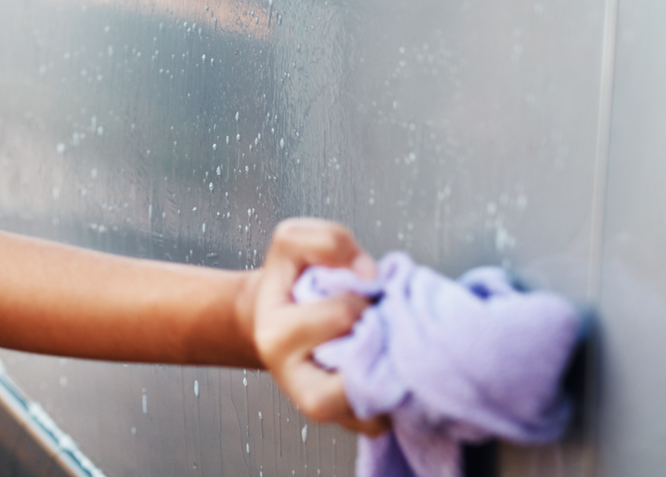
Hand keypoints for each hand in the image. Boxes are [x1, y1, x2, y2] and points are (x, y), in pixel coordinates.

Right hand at [239, 218, 388, 437]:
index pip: (344, 314)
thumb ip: (326, 240)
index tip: (356, 290)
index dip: (360, 295)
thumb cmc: (289, 282)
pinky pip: (384, 420)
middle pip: (364, 358)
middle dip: (379, 331)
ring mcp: (322, 410)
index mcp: (277, 336)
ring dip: (388, 369)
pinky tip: (379, 369)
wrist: (272, 321)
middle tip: (371, 318)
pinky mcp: (347, 426)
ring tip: (379, 345)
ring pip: (376, 402)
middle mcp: (294, 382)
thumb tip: (369, 275)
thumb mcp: (292, 241)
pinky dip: (392, 395)